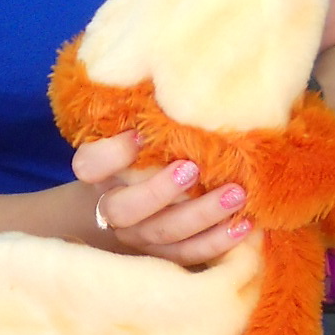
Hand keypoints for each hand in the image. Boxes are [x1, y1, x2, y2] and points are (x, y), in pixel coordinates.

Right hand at [71, 132, 252, 266]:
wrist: (130, 210)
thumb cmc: (142, 159)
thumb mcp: (134, 136)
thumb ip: (147, 117)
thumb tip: (181, 77)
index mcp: (100, 176)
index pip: (89, 166)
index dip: (112, 154)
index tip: (140, 134)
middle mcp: (112, 209)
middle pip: (124, 209)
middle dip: (159, 191)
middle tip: (192, 168)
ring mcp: (138, 238)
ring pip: (163, 233)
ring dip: (201, 215)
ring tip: (236, 193)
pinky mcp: (165, 257)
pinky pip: (189, 255)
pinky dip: (218, 241)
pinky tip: (245, 224)